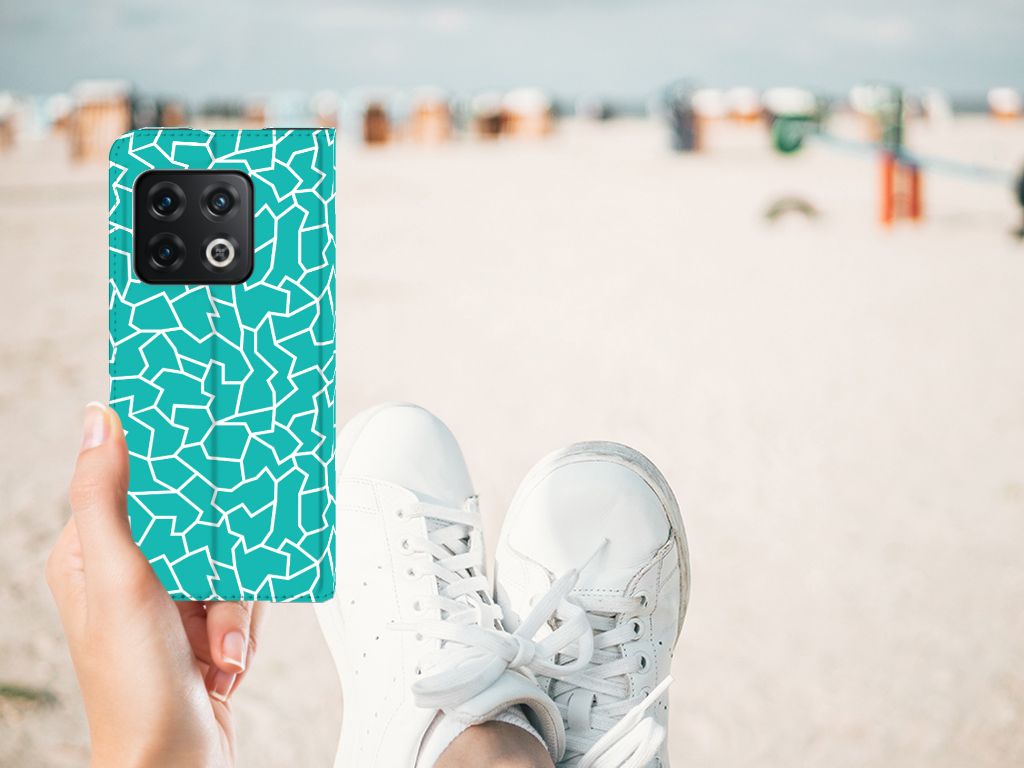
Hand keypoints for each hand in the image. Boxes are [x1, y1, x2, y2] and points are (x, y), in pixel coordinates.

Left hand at [47, 403, 266, 766]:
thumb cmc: (135, 685)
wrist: (177, 762)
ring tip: (218, 645)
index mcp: (91, 553)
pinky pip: (243, 594)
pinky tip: (226, 657)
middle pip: (197, 521)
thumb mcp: (119, 578)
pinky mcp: (202, 624)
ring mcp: (168, 601)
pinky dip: (243, 625)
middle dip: (219, 562)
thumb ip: (104, 497)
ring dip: (233, 606)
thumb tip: (99, 419)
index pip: (133, 482)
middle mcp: (129, 573)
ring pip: (228, 559)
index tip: (205, 450)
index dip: (172, 468)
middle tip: (215, 586)